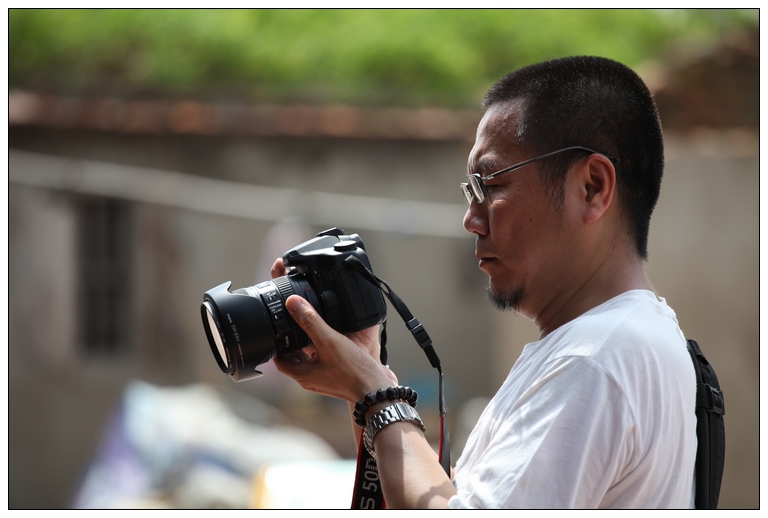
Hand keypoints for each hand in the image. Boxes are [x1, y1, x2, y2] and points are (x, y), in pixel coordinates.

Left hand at [270, 258, 396, 400]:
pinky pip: (324, 362)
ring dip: (308, 345)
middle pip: (294, 358)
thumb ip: (310, 321)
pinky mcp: (337, 378)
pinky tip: (333, 340)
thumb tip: (292, 303)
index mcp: (302, 374)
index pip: (279, 359)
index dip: (276, 344)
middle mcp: (311, 379)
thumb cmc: (353, 372)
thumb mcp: (329, 341)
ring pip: (309, 360)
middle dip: (292, 342)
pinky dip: (324, 350)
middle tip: (293, 325)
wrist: (376, 390)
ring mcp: (324, 379)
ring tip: (312, 328)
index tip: (277, 329)